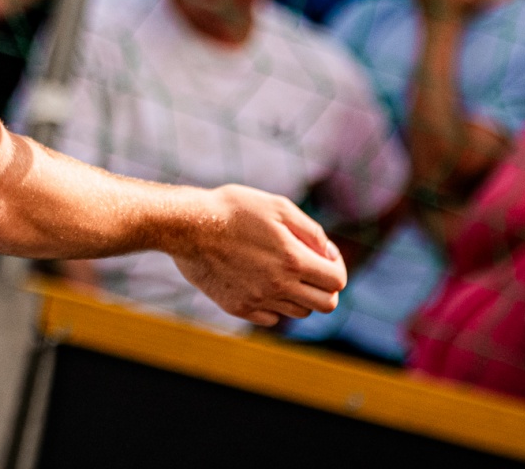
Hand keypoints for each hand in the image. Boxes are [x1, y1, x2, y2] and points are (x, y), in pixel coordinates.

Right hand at [165, 185, 347, 327]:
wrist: (187, 225)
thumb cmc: (233, 209)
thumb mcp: (277, 206)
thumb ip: (311, 230)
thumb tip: (329, 252)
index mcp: (293, 260)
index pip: (337, 281)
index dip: (336, 268)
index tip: (324, 256)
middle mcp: (279, 286)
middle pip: (326, 305)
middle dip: (324, 287)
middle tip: (310, 270)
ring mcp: (258, 300)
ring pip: (299, 312)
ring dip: (299, 295)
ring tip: (282, 272)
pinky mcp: (238, 308)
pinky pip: (271, 318)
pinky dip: (274, 305)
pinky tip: (261, 282)